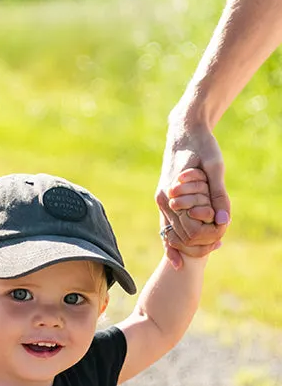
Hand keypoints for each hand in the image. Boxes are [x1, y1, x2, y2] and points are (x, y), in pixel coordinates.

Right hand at [156, 119, 229, 266]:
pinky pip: (167, 225)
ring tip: (211, 247)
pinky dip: (174, 240)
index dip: (208, 236)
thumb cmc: (201, 146)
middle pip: (180, 235)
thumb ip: (218, 195)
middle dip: (199, 243)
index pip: (189, 230)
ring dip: (189, 242)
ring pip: (172, 233)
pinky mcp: (165, 198)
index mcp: (172, 193)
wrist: (184, 130)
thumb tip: (224, 220)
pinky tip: (180, 255)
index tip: (223, 237)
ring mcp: (162, 200)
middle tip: (220, 245)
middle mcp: (163, 200)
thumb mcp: (215, 168)